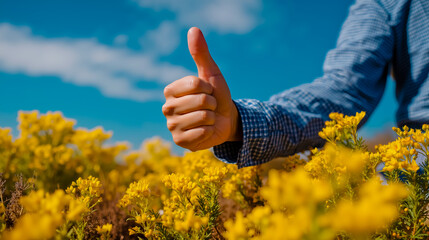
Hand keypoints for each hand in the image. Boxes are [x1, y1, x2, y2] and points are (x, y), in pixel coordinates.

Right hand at [162, 27, 241, 150]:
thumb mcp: (211, 74)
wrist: (226, 121)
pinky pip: (201, 133)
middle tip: (209, 108)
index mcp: (170, 91)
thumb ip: (201, 54)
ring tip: (208, 119)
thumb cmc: (217, 96)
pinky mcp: (180, 142)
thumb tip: (193, 29)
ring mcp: (172, 127)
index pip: (194, 84)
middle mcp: (167, 109)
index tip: (207, 92)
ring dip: (212, 118)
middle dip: (212, 103)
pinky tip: (206, 131)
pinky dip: (210, 131)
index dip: (208, 88)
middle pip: (200, 101)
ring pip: (202, 116)